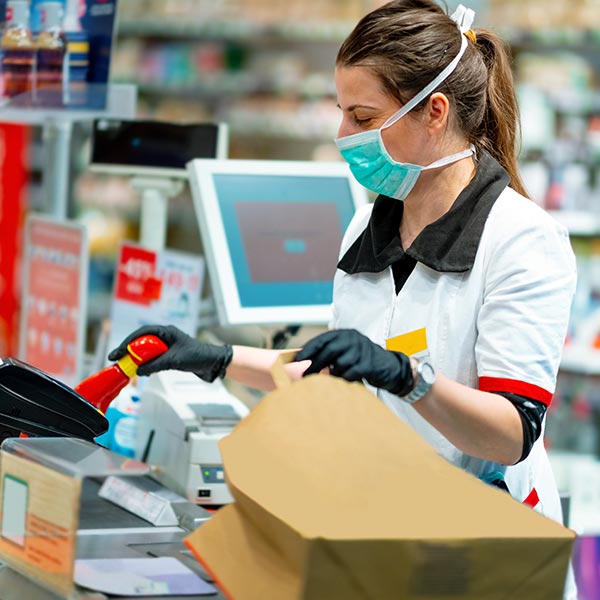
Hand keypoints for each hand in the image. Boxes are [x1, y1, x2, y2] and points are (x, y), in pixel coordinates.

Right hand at [107, 325, 232, 381]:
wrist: (213, 363)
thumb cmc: (197, 357)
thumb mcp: (174, 360)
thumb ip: (155, 364)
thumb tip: (138, 371)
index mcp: (166, 331)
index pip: (142, 333)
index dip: (128, 342)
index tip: (118, 352)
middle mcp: (166, 336)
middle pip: (142, 340)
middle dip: (129, 350)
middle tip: (116, 359)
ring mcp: (168, 345)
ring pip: (147, 350)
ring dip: (136, 357)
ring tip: (125, 366)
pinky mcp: (171, 355)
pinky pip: (154, 357)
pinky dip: (146, 363)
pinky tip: (141, 370)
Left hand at [294, 329, 413, 395]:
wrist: (391, 368)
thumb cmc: (363, 361)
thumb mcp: (347, 352)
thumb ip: (330, 354)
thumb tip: (304, 361)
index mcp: (345, 334)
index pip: (322, 339)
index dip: (309, 349)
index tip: (297, 359)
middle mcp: (353, 339)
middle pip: (328, 351)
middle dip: (315, 364)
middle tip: (306, 375)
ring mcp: (362, 350)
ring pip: (339, 364)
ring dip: (333, 375)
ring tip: (333, 380)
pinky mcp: (368, 363)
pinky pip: (349, 374)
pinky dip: (345, 380)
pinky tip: (345, 382)